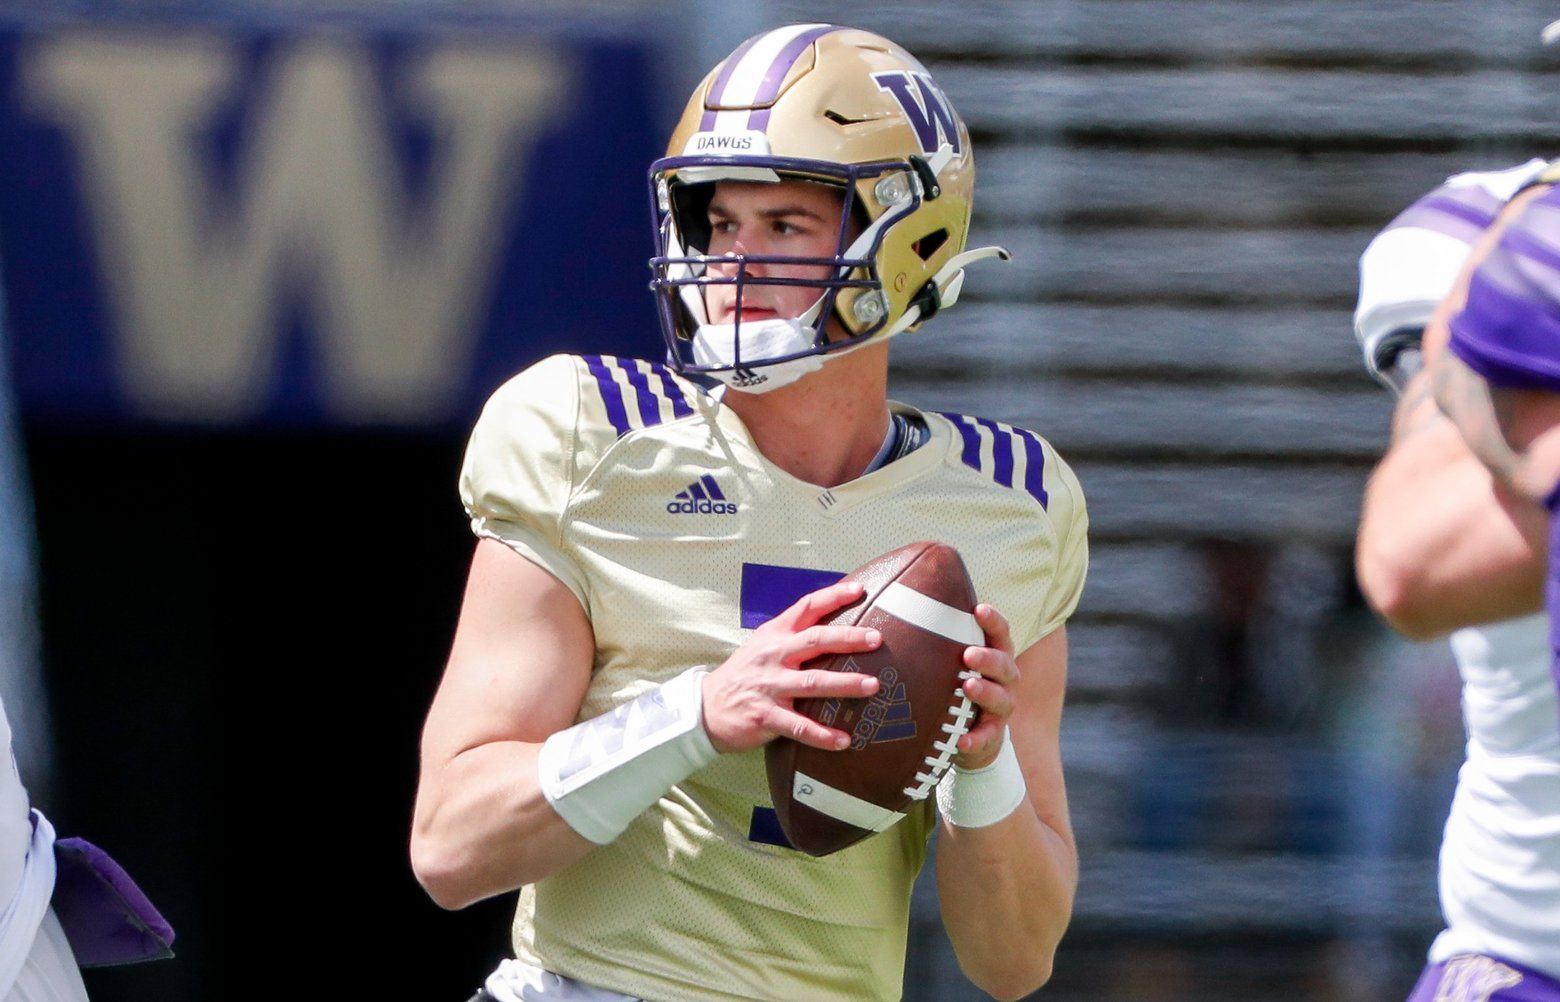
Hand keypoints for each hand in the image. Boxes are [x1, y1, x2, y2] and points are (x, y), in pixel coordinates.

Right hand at [702, 580, 881, 754]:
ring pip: (813, 682)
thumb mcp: (763, 645)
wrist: (705, 707)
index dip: (833, 596)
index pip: (806, 607)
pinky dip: (822, 734)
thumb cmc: (744, 675)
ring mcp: (769, 686)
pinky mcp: (766, 715)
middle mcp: (774, 655)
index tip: (859, 589)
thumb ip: (792, 636)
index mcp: (775, 635)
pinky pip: (799, 726)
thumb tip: (835, 629)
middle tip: (877, 639)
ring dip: (845, 684)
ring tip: (873, 686)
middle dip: (848, 639)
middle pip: (815, 640)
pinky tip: (844, 740)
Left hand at [953, 604, 1019, 769]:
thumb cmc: (957, 685)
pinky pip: (987, 737)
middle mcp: (1004, 678)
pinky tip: (962, 741)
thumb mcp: (952, 662)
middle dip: (988, 658)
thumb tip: (900, 602)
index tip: (978, 609)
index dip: (993, 620)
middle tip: (968, 654)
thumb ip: (937, 638)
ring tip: (968, 686)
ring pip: (1001, 698)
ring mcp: (1001, 706)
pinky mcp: (992, 734)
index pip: (1000, 633)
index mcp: (995, 655)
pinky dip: (976, 739)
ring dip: (985, 692)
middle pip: (1004, 663)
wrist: (973, 734)